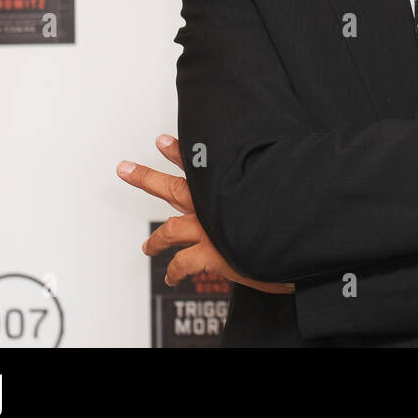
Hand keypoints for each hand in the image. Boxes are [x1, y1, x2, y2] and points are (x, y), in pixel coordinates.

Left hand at [117, 134, 294, 293]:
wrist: (293, 249)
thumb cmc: (286, 220)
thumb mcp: (272, 194)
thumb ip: (259, 188)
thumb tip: (262, 184)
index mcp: (229, 187)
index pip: (199, 163)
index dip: (178, 150)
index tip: (161, 141)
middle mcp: (213, 205)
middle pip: (172, 187)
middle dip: (146, 178)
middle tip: (124, 169)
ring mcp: (209, 230)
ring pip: (169, 229)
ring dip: (155, 240)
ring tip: (146, 247)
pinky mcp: (211, 255)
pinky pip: (182, 263)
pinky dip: (174, 271)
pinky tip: (171, 276)